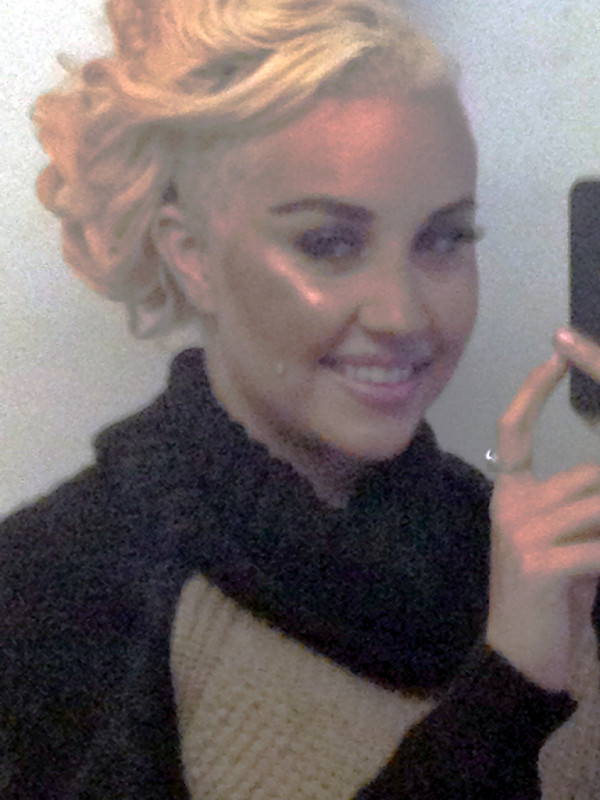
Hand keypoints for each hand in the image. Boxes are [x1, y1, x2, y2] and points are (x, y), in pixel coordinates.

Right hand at [487, 335, 599, 691]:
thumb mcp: (561, 545)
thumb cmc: (547, 602)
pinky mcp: (540, 562)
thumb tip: (597, 481)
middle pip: (586, 476)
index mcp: (509, 496)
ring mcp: (520, 532)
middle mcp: (508, 505)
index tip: (554, 354)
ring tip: (591, 560)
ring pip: (597, 505)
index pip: (513, 431)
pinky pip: (598, 545)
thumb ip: (576, 509)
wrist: (520, 660)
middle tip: (596, 543)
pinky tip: (595, 574)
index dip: (533, 391)